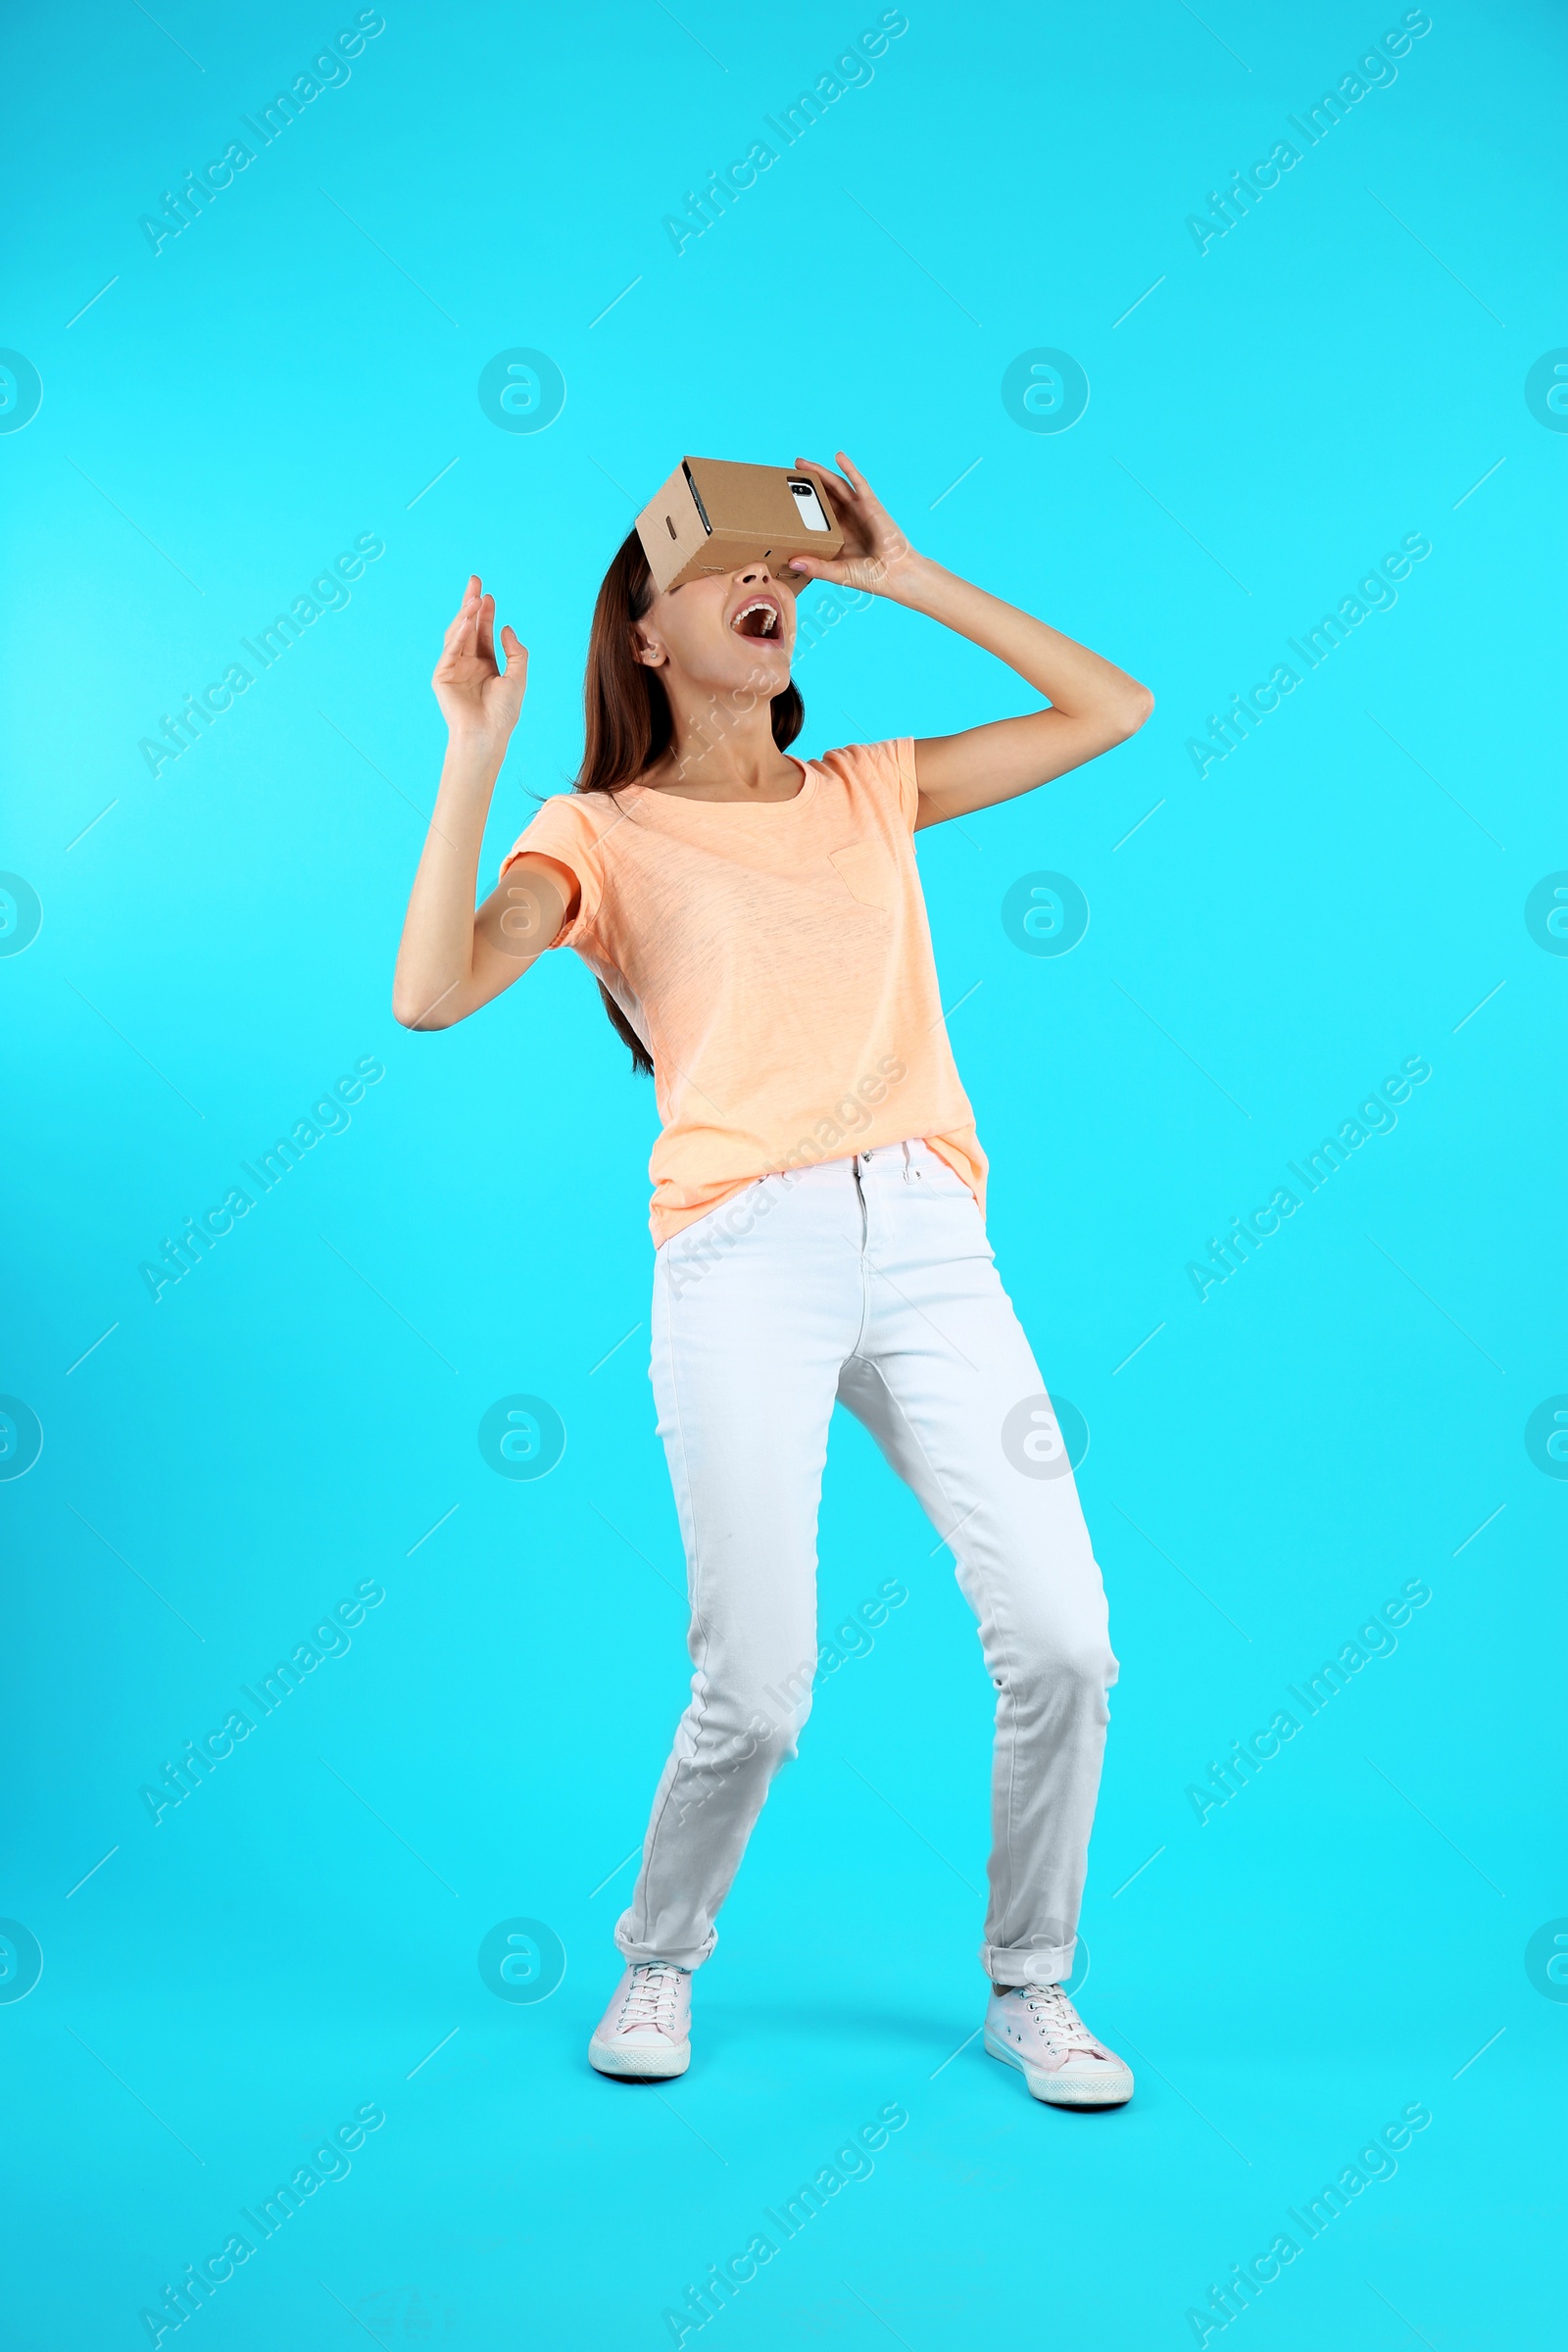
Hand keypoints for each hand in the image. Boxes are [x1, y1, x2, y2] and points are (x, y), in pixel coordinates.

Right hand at [431, 575, 527, 749]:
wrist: (487, 734)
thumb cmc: (503, 712)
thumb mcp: (518, 677)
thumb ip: (516, 652)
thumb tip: (506, 627)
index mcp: (485, 663)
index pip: (483, 632)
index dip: (485, 613)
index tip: (489, 595)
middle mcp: (467, 663)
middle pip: (468, 627)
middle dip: (471, 604)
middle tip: (475, 581)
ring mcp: (453, 668)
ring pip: (457, 635)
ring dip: (465, 615)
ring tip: (474, 598)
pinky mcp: (441, 676)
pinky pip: (450, 650)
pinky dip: (457, 635)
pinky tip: (466, 621)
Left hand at [785, 451, 920, 599]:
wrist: (897, 575)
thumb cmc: (872, 577)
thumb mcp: (838, 573)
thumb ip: (817, 567)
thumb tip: (792, 562)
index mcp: (837, 536)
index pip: (815, 517)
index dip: (801, 507)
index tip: (782, 500)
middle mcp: (846, 520)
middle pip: (823, 497)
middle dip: (807, 484)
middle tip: (789, 472)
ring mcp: (859, 510)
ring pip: (836, 486)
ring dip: (821, 472)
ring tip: (802, 463)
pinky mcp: (871, 505)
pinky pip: (859, 483)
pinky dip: (849, 468)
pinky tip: (839, 456)